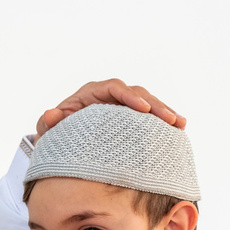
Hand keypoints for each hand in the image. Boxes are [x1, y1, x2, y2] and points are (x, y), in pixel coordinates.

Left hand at [34, 78, 186, 140]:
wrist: (62, 142)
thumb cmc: (56, 133)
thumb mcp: (49, 130)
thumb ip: (48, 123)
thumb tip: (50, 115)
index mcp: (91, 93)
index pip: (114, 88)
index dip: (129, 97)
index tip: (143, 109)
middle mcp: (109, 95)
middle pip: (137, 93)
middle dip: (155, 105)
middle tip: (170, 119)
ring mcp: (122, 105)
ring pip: (147, 103)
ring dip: (164, 112)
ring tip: (180, 124)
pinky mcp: (130, 117)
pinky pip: (149, 116)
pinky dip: (162, 121)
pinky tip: (178, 130)